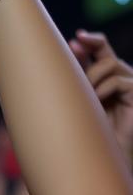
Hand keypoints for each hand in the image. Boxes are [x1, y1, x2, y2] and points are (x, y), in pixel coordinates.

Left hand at [70, 30, 132, 162]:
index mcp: (105, 79)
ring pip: (110, 65)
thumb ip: (77, 81)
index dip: (91, 42)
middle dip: (91, 46)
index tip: (75, 38)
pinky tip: (96, 102)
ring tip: (83, 95)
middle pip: (107, 52)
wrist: (101, 156)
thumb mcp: (79, 102)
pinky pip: (118, 81)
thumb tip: (68, 54)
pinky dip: (103, 90)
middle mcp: (119, 78)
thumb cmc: (85, 132)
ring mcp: (130, 85)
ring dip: (91, 76)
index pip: (101, 52)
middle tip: (75, 45)